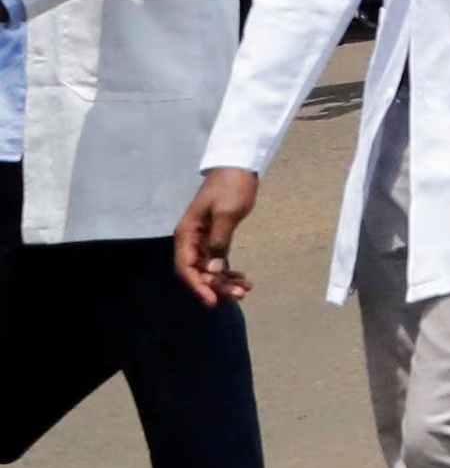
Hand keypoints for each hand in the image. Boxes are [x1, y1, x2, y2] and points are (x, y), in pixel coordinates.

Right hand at [174, 170, 259, 305]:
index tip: (213, 301)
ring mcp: (203, 239)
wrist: (238, 167)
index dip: (198, 286)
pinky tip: (242, 279)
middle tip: (240, 294)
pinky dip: (228, 271)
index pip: (186, 267)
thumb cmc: (231, 187)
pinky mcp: (216, 237)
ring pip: (210, 268)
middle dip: (217, 285)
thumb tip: (212, 270)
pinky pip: (218, 260)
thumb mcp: (226, 213)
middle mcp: (191, 240)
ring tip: (245, 290)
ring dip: (224, 281)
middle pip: (199, 271)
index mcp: (187, 234)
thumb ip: (219, 242)